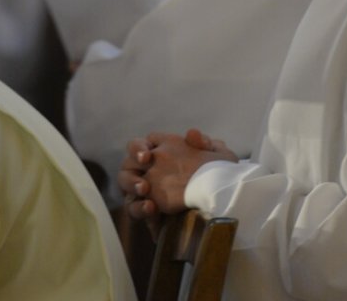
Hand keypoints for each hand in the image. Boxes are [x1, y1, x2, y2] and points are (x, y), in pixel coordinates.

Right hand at [117, 129, 236, 219]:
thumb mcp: (217, 158)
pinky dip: (139, 208)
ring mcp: (146, 191)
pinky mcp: (148, 212)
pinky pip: (134, 208)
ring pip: (125, 184)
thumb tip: (191, 133)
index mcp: (161, 153)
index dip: (138, 147)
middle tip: (143, 174)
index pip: (140, 145)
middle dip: (131, 167)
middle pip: (127, 163)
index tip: (146, 155)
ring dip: (131, 185)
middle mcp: (150, 170)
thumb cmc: (217, 176)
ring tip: (144, 191)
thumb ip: (204, 144)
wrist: (221, 205)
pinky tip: (151, 208)